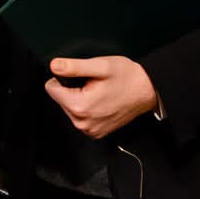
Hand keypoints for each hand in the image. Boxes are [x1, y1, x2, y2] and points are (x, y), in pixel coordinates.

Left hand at [44, 56, 159, 139]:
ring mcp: (89, 130)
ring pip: (69, 108)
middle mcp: (82, 122)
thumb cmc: (128, 78)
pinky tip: (102, 101)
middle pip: (60, 99)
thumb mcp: (101, 66)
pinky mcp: (96, 132)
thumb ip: (74, 67)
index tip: (81, 77)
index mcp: (80, 106)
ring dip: (80, 99)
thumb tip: (54, 66)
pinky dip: (88, 109)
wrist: (147, 91)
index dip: (63, 78)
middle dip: (73, 89)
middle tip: (94, 84)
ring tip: (99, 92)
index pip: (51, 89)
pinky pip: (80, 117)